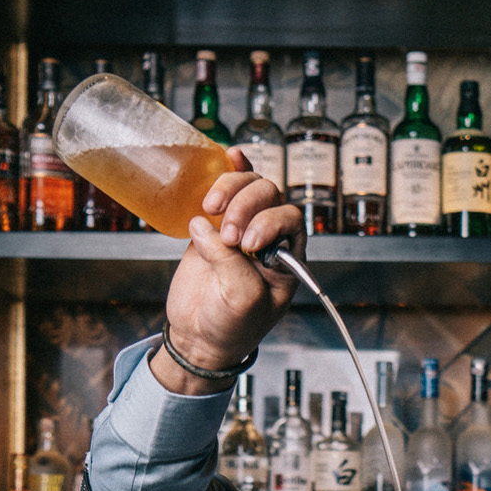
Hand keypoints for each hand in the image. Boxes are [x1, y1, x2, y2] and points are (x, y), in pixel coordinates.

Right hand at [151, 149, 305, 391]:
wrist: (199, 336)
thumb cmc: (230, 326)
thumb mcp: (242, 300)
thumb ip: (232, 263)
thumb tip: (207, 229)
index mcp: (288, 260)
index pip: (291, 221)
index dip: (270, 223)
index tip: (249, 243)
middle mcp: (269, 239)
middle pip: (270, 196)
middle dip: (247, 207)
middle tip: (228, 235)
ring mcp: (243, 228)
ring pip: (249, 187)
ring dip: (231, 189)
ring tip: (211, 211)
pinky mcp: (215, 225)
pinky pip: (229, 189)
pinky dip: (230, 169)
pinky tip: (229, 154)